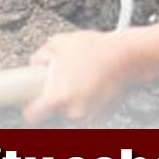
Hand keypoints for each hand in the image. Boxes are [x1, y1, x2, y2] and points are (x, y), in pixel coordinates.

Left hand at [22, 30, 139, 123]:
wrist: (129, 55)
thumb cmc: (98, 49)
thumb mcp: (61, 42)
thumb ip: (41, 56)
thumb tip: (35, 64)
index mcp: (58, 95)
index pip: (33, 115)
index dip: (29, 108)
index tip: (30, 103)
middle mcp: (73, 110)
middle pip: (55, 111)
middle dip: (57, 98)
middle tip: (64, 80)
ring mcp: (89, 115)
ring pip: (72, 111)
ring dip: (73, 99)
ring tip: (82, 78)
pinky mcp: (103, 115)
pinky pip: (88, 110)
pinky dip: (88, 100)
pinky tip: (94, 83)